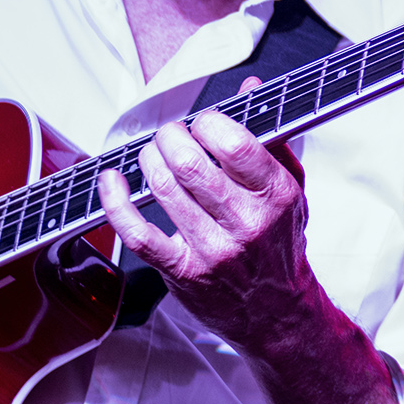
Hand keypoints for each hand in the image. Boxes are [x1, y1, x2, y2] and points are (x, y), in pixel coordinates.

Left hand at [98, 77, 315, 350]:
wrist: (278, 315)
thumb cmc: (280, 245)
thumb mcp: (292, 189)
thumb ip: (271, 137)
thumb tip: (249, 88)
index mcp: (276, 195)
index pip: (235, 144)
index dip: (209, 122)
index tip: (203, 122)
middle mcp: (246, 222)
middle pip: (191, 164)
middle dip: (170, 137)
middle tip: (171, 136)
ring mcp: (214, 250)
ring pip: (164, 190)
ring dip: (148, 160)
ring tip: (152, 155)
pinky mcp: (184, 272)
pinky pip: (138, 234)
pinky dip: (116, 202)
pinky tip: (111, 181)